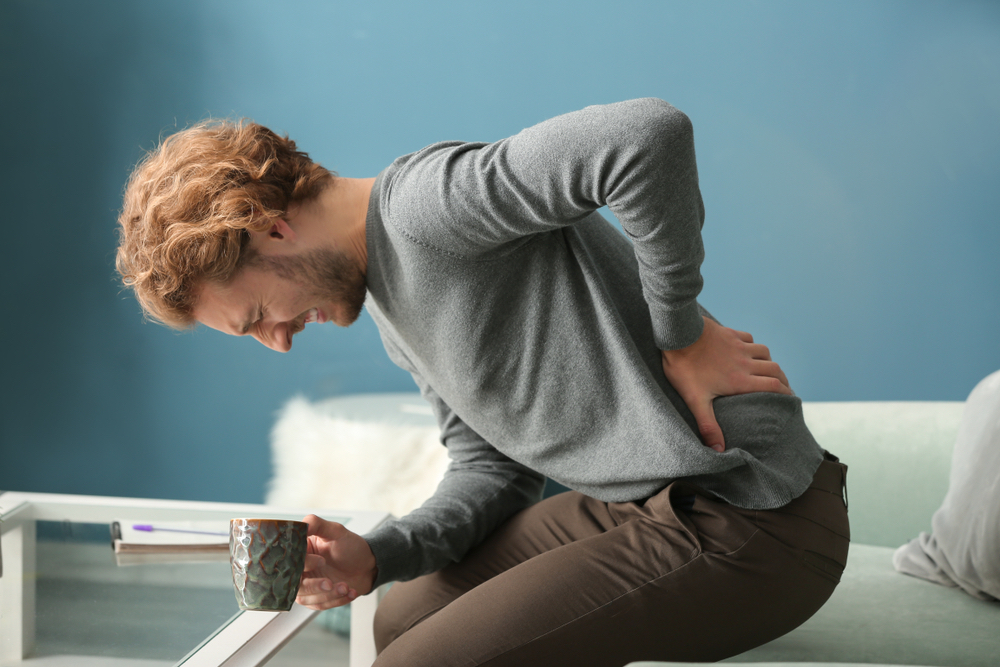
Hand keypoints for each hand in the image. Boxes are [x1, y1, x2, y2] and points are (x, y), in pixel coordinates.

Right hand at [295, 514, 377, 609]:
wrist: (367, 563)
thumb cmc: (350, 545)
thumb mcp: (335, 531)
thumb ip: (317, 524)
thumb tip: (301, 525)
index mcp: (299, 553)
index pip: (290, 562)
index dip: (304, 564)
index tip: (321, 561)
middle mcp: (299, 571)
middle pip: (295, 585)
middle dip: (314, 586)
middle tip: (330, 582)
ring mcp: (307, 586)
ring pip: (308, 598)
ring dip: (328, 595)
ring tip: (346, 587)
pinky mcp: (317, 599)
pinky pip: (321, 605)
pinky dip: (337, 600)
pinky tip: (350, 592)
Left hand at [661, 317, 791, 452]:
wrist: (679, 335)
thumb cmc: (685, 369)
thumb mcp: (695, 401)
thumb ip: (708, 425)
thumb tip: (718, 451)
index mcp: (740, 380)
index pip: (773, 387)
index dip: (786, 393)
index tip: (791, 399)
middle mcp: (745, 363)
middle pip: (774, 370)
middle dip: (782, 379)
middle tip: (784, 387)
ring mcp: (738, 346)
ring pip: (765, 352)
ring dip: (769, 361)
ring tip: (768, 370)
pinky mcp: (730, 334)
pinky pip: (749, 339)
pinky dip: (753, 346)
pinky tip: (747, 350)